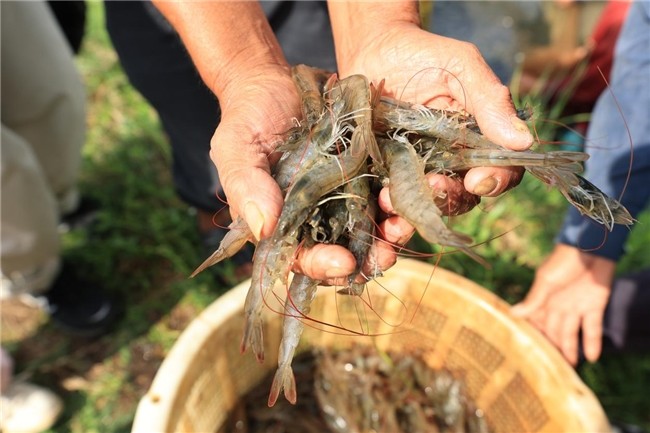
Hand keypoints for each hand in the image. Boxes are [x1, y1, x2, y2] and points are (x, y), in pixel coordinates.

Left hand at [328, 6, 532, 196]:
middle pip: (462, 197)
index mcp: (478, 140)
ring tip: (396, 201)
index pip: (499, 171)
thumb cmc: (423, 55)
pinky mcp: (385, 175)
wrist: (372, 48)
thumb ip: (489, 101)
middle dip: (450, 198)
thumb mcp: (462, 68)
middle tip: (433, 184)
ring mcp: (416, 171)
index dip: (495, 181)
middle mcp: (451, 162)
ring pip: (425, 208)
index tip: (478, 180)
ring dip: (415, 214)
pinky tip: (380, 205)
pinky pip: (390, 204)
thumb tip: (523, 141)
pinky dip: (387, 213)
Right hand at [511, 244, 614, 364]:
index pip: (536, 323)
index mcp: (544, 300)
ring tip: (570, 367)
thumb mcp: (545, 280)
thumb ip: (533, 300)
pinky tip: (591, 357)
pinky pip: (592, 328)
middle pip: (554, 332)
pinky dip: (592, 342)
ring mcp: (577, 307)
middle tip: (551, 368)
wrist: (591, 249)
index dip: (534, 337)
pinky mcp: (595, 307)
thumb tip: (513, 314)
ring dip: (571, 349)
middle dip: (553, 348)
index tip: (529, 354)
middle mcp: (558, 306)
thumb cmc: (562, 261)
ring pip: (572, 333)